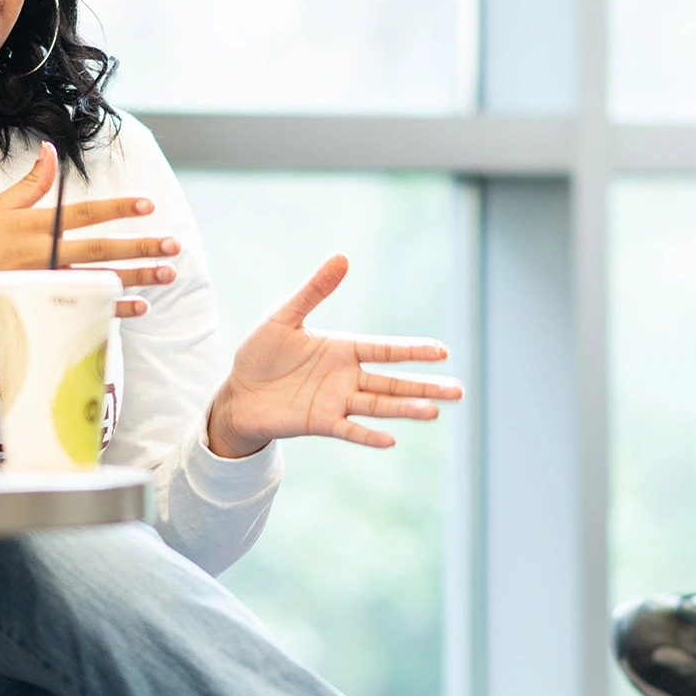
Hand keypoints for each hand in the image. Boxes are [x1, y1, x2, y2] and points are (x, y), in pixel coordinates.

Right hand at [0, 141, 180, 352]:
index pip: (83, 213)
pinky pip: (85, 313)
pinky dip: (114, 310)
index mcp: (31, 227)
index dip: (117, 208)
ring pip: (99, 282)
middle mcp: (41, 256)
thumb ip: (31, 184)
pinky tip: (141, 306)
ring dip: (137, 278)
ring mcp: (43, 287)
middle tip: (173, 244)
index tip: (147, 204)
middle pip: (100, 250)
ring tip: (168, 274)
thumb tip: (51, 150)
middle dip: (140, 247)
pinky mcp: (41, 311)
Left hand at [205, 254, 464, 459]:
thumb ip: (314, 290)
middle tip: (458, 391)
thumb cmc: (260, 354)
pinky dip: (368, 435)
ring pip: (379, 406)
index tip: (441, 351)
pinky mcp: (320, 423)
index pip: (386, 350)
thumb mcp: (284, 317)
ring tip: (434, 411)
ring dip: (405, 408)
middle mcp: (347, 377)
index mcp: (343, 349)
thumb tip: (342, 256)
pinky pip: (349, 430)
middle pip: (393, 381)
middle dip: (425, 385)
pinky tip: (391, 439)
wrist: (237, 394)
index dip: (412, 350)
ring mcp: (336, 402)